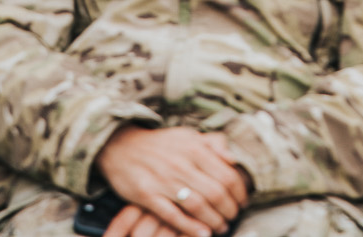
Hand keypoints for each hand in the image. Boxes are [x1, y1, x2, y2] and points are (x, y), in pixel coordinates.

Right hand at [97, 126, 247, 236]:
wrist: (120, 146)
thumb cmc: (160, 144)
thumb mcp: (188, 135)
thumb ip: (213, 144)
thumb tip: (233, 159)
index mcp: (194, 148)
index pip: (227, 175)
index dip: (240, 192)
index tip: (243, 201)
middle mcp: (180, 164)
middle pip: (216, 193)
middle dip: (230, 210)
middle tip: (233, 216)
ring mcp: (163, 180)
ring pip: (197, 205)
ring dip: (214, 221)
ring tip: (221, 227)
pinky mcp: (147, 195)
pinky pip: (172, 215)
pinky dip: (190, 228)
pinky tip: (203, 234)